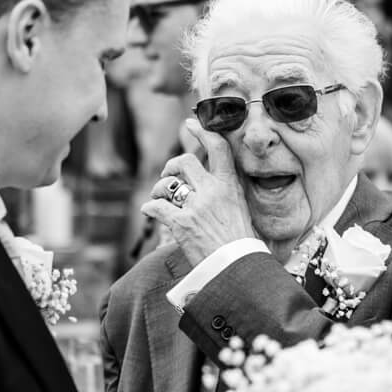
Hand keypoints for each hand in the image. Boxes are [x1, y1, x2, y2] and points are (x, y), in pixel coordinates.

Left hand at [140, 120, 257, 264]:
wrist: (239, 267)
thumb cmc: (242, 243)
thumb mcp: (241, 210)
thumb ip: (227, 194)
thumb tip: (213, 186)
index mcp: (230, 185)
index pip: (218, 148)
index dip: (202, 131)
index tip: (190, 124)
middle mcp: (212, 191)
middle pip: (185, 161)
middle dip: (171, 165)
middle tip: (167, 175)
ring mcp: (196, 206)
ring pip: (167, 184)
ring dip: (158, 189)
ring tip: (157, 197)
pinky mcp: (180, 223)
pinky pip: (156, 207)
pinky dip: (149, 208)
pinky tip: (148, 211)